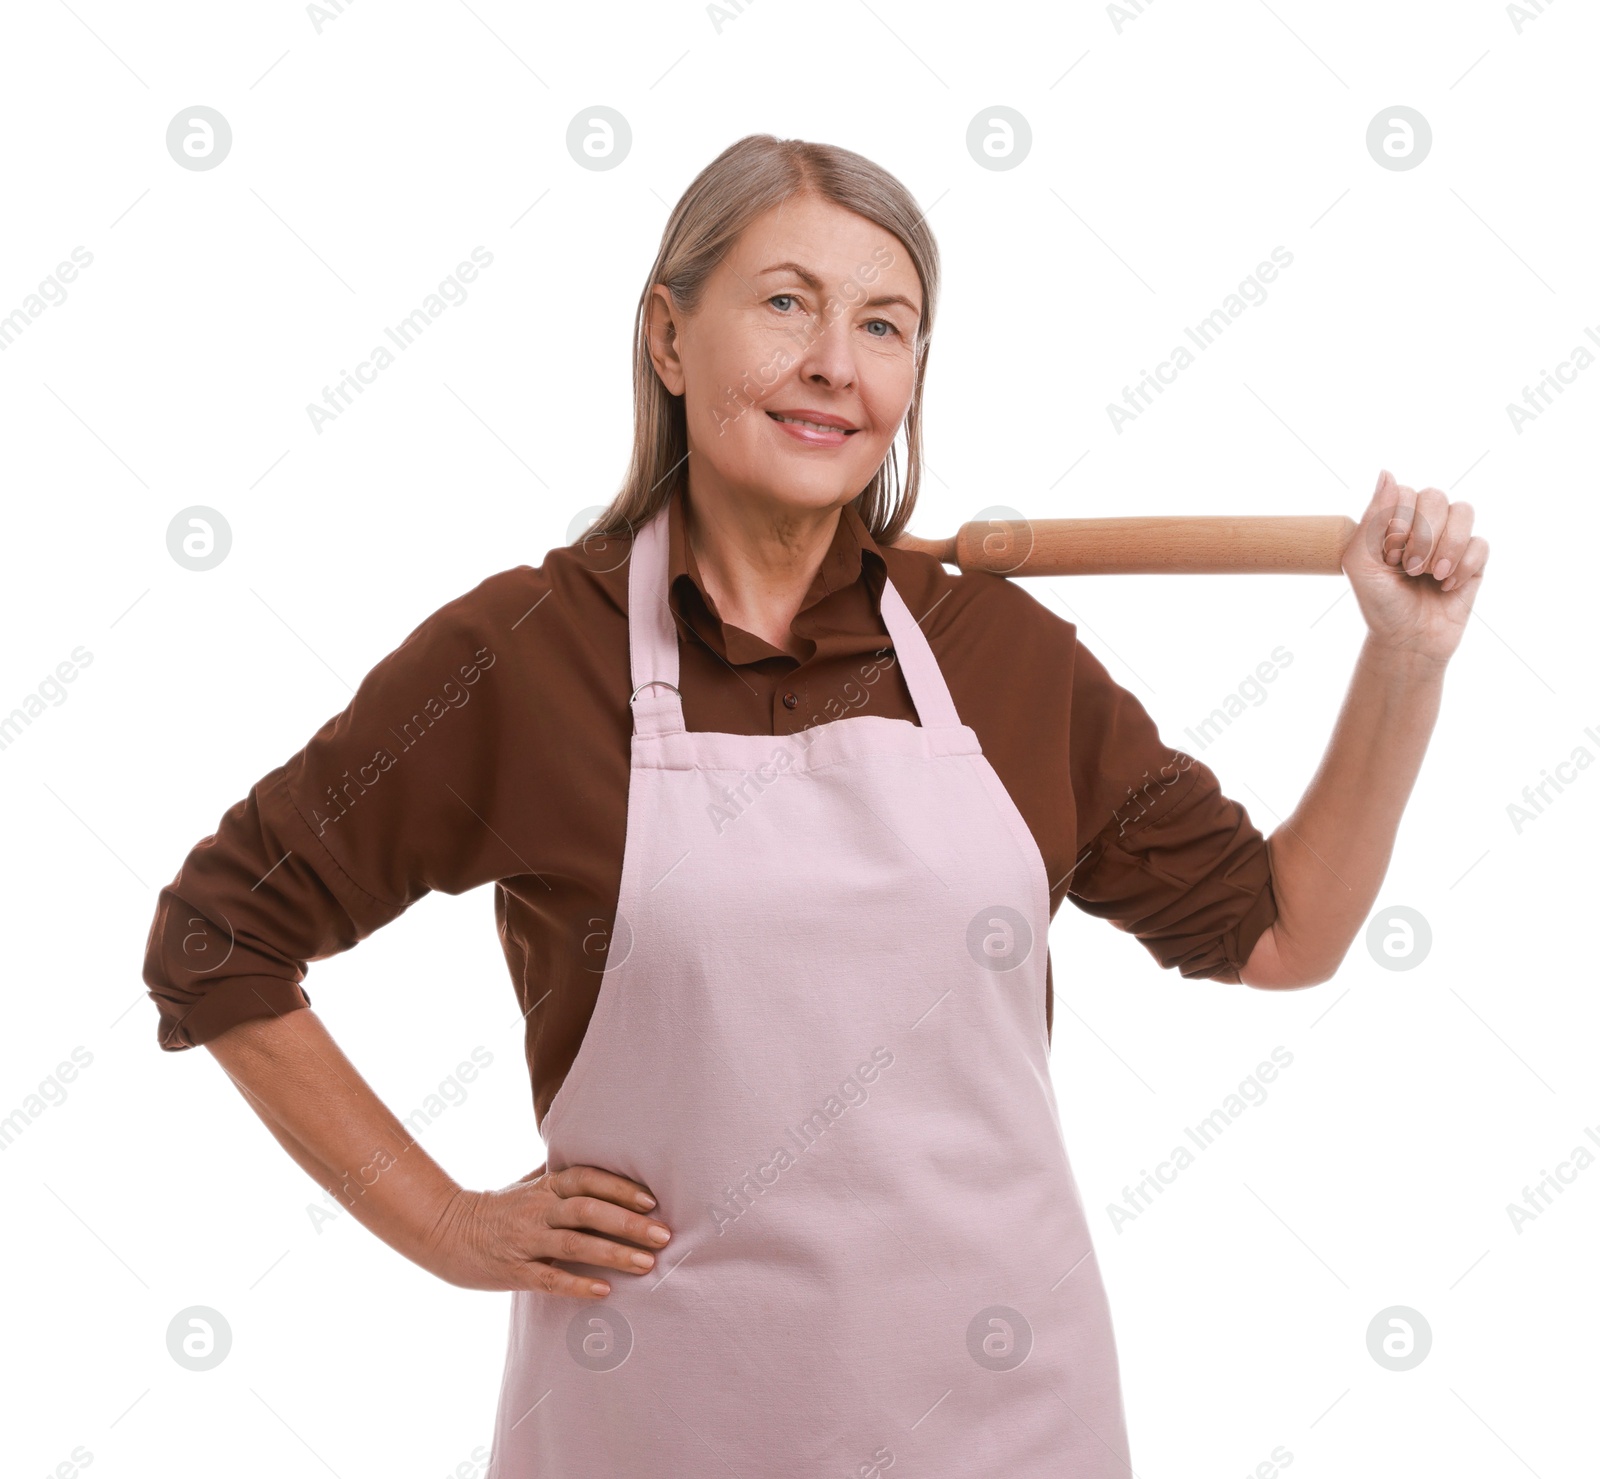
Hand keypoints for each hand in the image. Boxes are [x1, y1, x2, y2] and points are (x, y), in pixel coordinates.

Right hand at [420, 1162, 671, 1299]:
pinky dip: (577, 1285)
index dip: (622, 1188)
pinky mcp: (513, 1271)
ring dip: (613, 1254)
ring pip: (575, 1245)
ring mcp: (525, 1240)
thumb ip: (562, 1176)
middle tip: (664, 1236)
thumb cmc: (499, 1208)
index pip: (589, 1179)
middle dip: (629, 1223)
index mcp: (546, 1186)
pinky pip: (548, 1278)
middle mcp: (539, 1209)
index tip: (653, 1201)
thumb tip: (601, 1159)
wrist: (446, 1231)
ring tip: (646, 1265)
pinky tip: (604, 1291)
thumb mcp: (530, 1185)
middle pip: (589, 1211)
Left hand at [1342, 469, 1489, 666]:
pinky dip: (1462, 566)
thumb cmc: (1379, 602)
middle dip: (1422, 536)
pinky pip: (1481, 544)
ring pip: (1464, 511)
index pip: (1406, 492)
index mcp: (1395, 519)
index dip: (1399, 522)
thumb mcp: (1360, 562)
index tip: (1388, 555)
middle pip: (1436, 496)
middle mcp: (1425, 523)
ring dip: (1445, 547)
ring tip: (1430, 576)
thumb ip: (1372, 517)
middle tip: (1409, 568)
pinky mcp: (1474, 560)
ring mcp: (1452, 539)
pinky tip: (1446, 586)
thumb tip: (1386, 472)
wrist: (1406, 641)